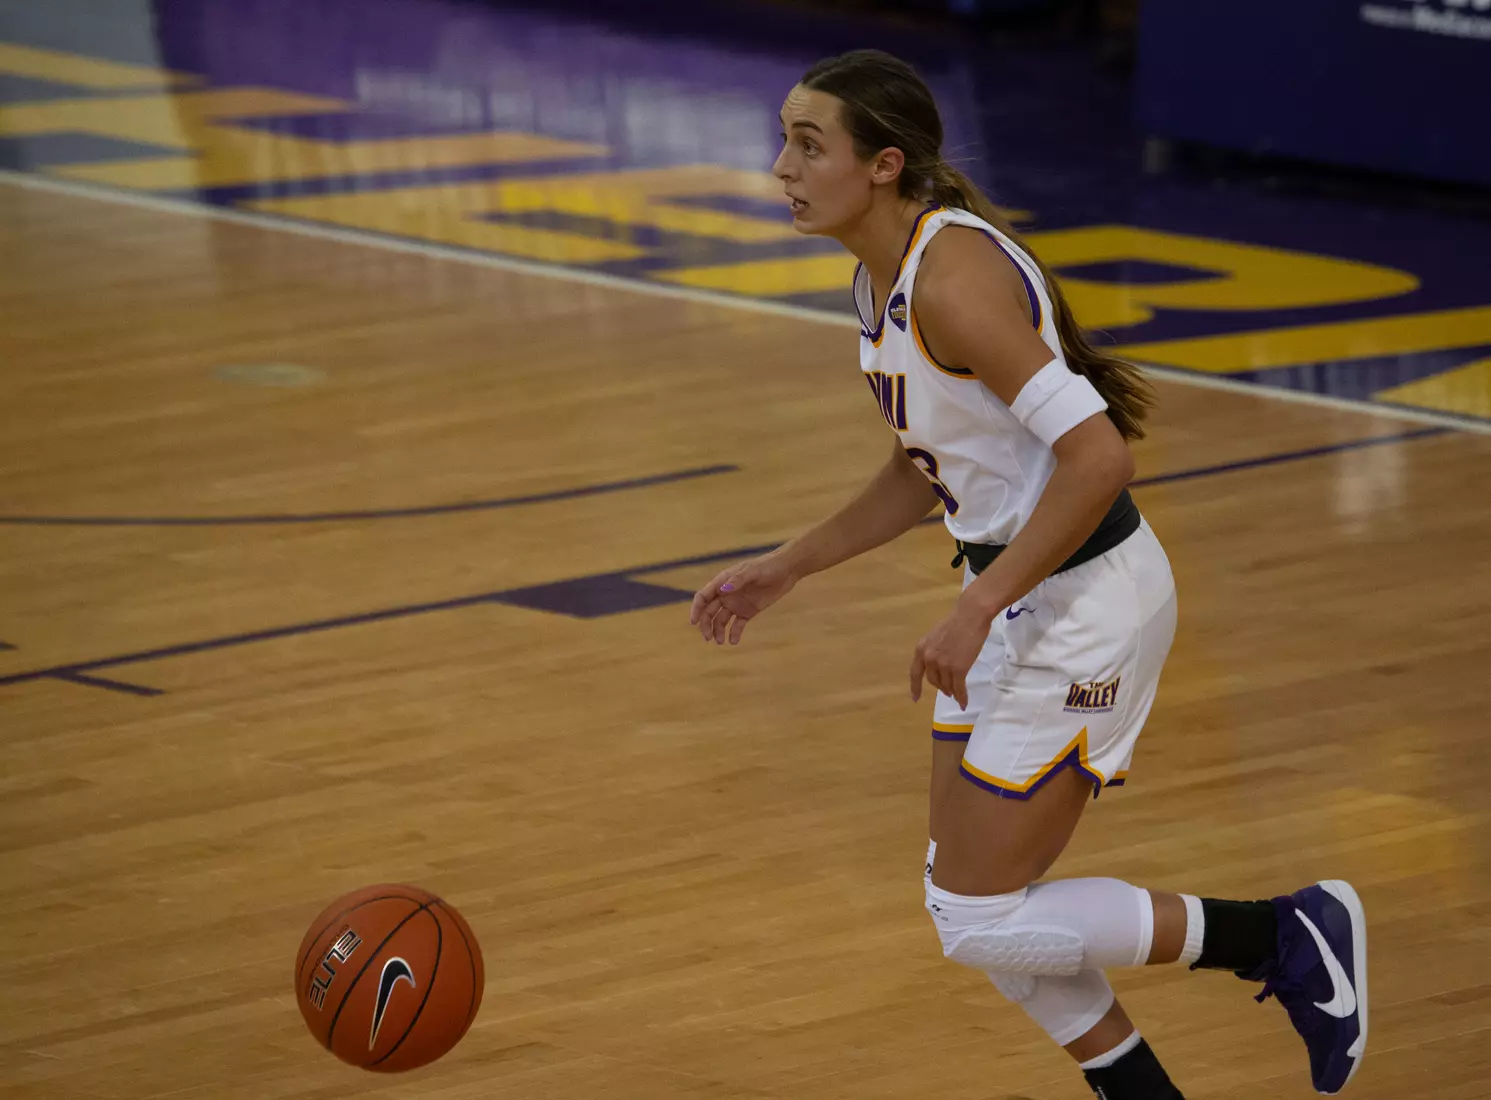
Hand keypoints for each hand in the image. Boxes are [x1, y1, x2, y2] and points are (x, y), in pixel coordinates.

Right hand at [689, 550, 800, 644]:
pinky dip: (734, 633)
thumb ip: (737, 580)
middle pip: (709, 612)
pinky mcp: (748, 612)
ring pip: (721, 620)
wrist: (786, 570)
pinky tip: (733, 641)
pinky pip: (737, 625)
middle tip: (708, 638)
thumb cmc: (767, 566)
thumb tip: (722, 591)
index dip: (696, 609)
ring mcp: (737, 604)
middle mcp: (726, 594)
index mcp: (723, 582)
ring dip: (718, 631)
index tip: (694, 622)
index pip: (703, 597)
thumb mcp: (752, 572)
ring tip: (721, 641)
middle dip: (706, 625)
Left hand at [909, 594, 994, 708]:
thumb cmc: (957, 622)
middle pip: (933, 681)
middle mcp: (929, 659)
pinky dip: (961, 697)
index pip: (915, 673)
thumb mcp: (936, 637)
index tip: (915, 699)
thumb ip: (934, 651)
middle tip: (948, 691)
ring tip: (956, 695)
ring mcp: (943, 665)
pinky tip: (963, 703)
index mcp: (921, 649)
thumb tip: (938, 665)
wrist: (971, 615)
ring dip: (951, 692)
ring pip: (946, 685)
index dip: (915, 687)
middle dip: (941, 687)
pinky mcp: (958, 669)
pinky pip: (958, 688)